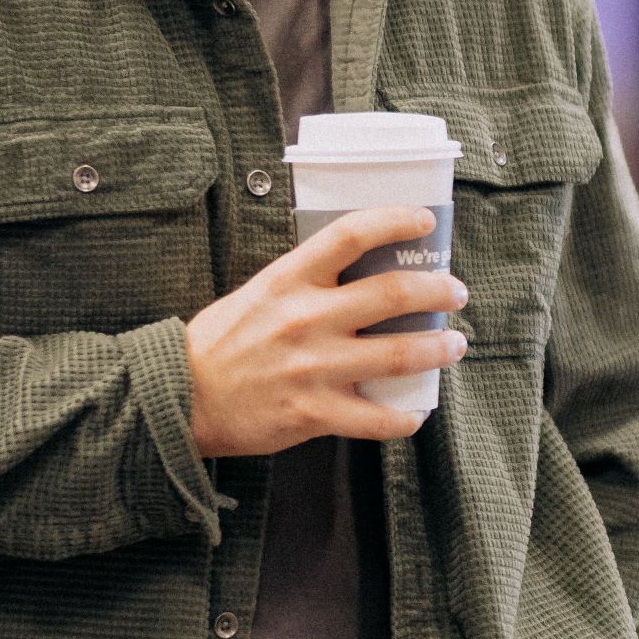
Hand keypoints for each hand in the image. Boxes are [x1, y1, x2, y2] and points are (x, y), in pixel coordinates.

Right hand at [185, 207, 469, 457]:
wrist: (182, 397)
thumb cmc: (222, 341)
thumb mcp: (260, 291)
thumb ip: (307, 279)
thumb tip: (361, 265)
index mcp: (289, 279)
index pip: (352, 234)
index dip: (396, 220)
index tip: (425, 221)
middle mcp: (306, 318)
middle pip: (392, 293)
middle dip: (438, 289)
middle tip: (456, 291)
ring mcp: (313, 368)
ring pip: (399, 354)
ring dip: (439, 347)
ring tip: (455, 344)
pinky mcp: (313, 413)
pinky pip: (376, 418)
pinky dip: (405, 418)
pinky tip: (416, 412)